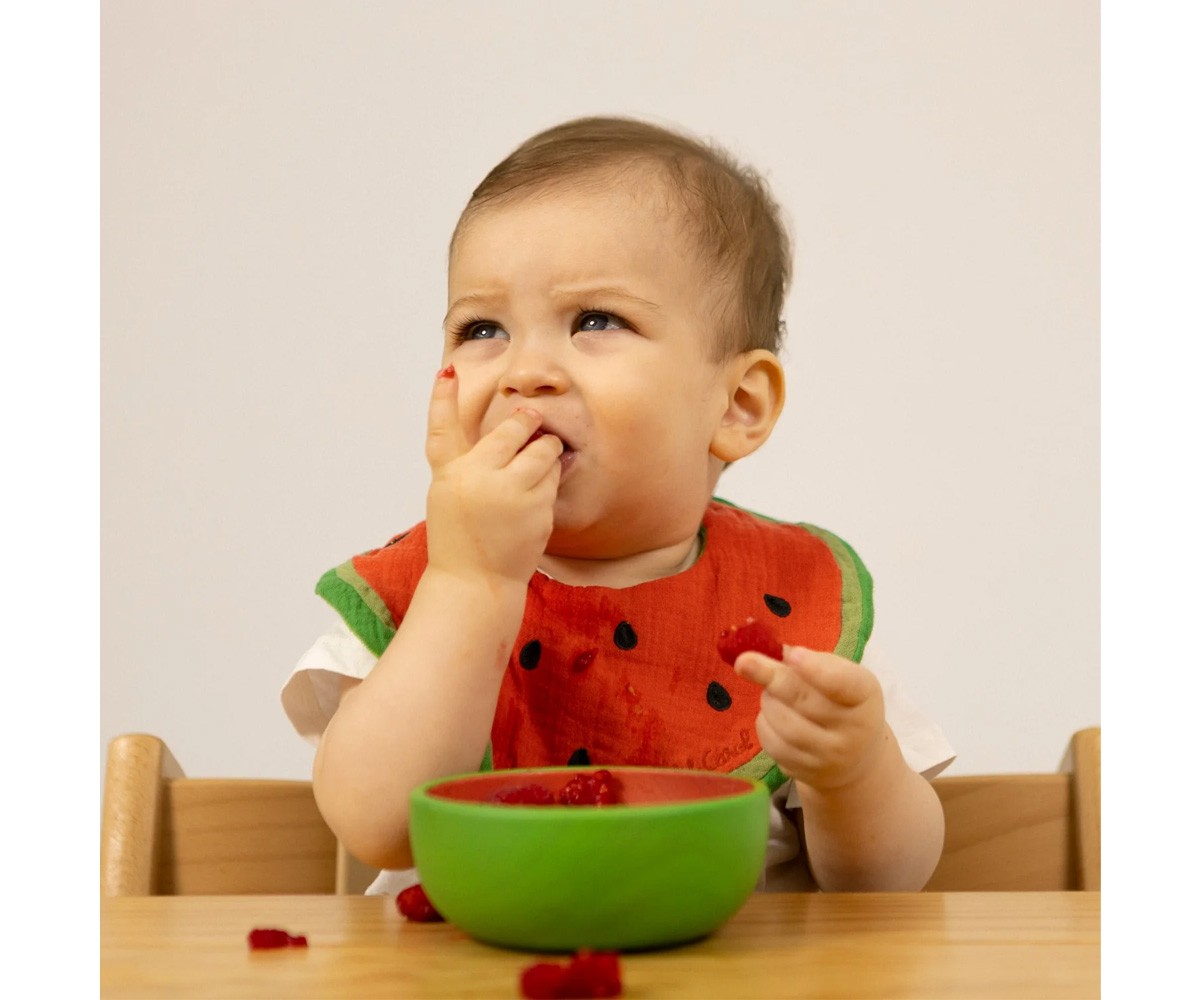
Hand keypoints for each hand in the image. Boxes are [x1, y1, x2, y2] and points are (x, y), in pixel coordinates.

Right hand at [424, 366, 562, 584]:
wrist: (475, 580)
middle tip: (533, 421)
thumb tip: (493, 419)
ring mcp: (513, 495)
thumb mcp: (449, 491)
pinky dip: (548, 481)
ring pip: (544, 451)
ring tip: (533, 464)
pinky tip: (533, 497)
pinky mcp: (538, 512)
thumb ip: (467, 457)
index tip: (449, 372)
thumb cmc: (459, 533)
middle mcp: (481, 479)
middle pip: (515, 429)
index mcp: (453, 473)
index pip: (443, 427)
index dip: (442, 397)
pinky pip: (553, 480)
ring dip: (545, 451)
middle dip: (528, 422)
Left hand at [734, 646, 887, 792]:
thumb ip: (814, 663)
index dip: (816, 669)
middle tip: (744, 662)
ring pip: (784, 724)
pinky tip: (772, 714)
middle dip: (772, 678)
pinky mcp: (807, 773)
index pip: (843, 683)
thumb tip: (775, 653)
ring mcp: (829, 757)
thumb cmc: (844, 705)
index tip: (792, 655)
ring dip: (768, 700)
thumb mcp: (843, 677)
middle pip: (804, 701)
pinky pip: (773, 743)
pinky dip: (765, 723)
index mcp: (864, 696)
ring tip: (770, 690)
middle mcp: (853, 731)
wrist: (855, 759)